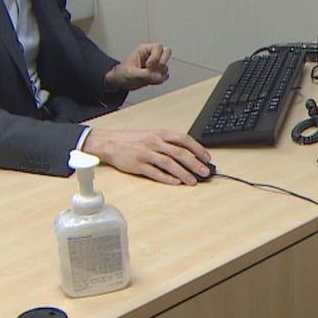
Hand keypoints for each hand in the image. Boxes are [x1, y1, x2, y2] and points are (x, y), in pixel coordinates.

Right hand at [83, 128, 210, 185]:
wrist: (110, 143)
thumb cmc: (133, 140)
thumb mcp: (152, 135)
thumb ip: (169, 143)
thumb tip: (188, 153)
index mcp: (161, 134)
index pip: (184, 139)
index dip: (197, 148)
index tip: (207, 157)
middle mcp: (155, 142)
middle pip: (179, 153)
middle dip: (194, 163)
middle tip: (205, 172)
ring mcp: (146, 154)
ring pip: (169, 164)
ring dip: (183, 173)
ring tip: (193, 181)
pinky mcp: (138, 165)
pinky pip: (155, 173)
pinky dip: (166, 178)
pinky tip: (176, 183)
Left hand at [106, 43, 171, 90]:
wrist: (120, 82)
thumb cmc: (122, 73)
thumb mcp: (131, 73)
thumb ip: (145, 74)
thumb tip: (159, 76)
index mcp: (144, 50)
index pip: (158, 47)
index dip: (156, 57)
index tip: (148, 66)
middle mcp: (151, 55)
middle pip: (167, 52)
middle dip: (162, 62)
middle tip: (154, 70)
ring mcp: (155, 64)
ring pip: (165, 66)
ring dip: (159, 73)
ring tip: (147, 78)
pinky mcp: (156, 73)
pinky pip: (164, 75)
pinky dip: (159, 80)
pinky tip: (149, 81)